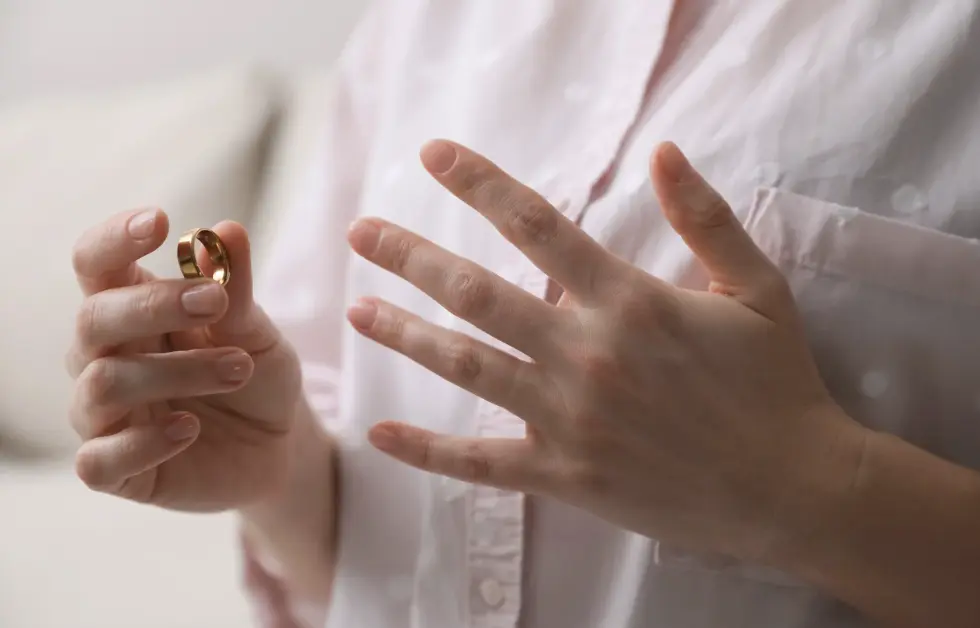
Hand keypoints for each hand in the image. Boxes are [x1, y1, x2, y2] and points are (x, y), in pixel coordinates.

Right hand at [67, 210, 301, 510]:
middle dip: (153, 306)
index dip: (114, 240)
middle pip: (92, 319)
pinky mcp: (117, 470)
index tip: (159, 221)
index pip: (96, 264)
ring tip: (240, 368)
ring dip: (176, 371)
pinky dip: (145, 442)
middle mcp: (104, 357)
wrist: (279, 444)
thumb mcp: (258, 331)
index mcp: (132, 309)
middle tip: (214, 302)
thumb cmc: (256, 375)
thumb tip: (226, 230)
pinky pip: (98, 461)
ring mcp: (104, 416)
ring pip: (104, 383)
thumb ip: (237, 289)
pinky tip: (189, 427)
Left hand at [346, 140, 865, 561]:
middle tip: (362, 231)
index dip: (479, 183)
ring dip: (406, 335)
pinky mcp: (566, 477)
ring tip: (356, 309)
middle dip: (412, 256)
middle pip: (478, 293)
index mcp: (629, 302)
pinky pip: (481, 464)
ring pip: (468, 367)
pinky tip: (380, 434)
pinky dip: (427, 451)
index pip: (537, 224)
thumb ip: (707, 218)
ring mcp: (570, 420)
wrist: (794, 489)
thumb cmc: (777, 384)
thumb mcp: (758, 288)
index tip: (432, 157)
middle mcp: (587, 356)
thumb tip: (664, 151)